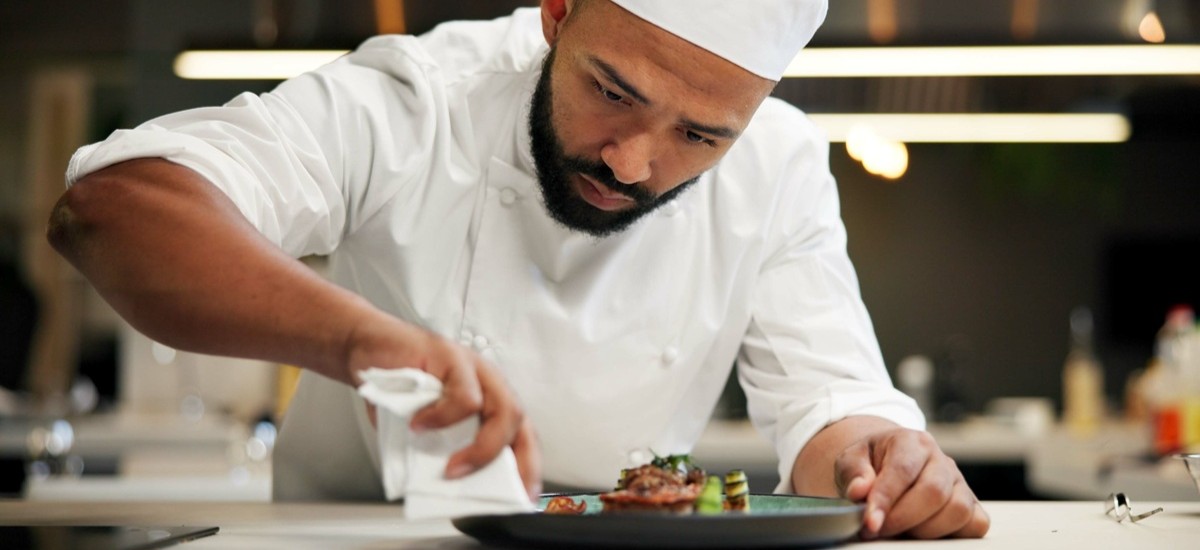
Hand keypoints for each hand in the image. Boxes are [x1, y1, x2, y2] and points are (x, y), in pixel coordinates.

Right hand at [346, 314, 541, 500]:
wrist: (365, 347)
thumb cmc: (396, 386)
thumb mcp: (423, 428)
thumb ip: (440, 448)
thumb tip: (449, 486)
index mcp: (488, 400)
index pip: (522, 434)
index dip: (528, 466)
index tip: (524, 497)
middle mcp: (488, 383)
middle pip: (519, 423)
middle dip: (514, 463)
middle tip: (489, 492)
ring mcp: (473, 368)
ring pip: (503, 410)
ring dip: (480, 448)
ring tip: (451, 469)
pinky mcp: (453, 357)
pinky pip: (465, 396)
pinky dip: (443, 418)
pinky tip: (419, 427)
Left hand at [834, 428, 988, 538]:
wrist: (886, 464)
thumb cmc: (870, 464)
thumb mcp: (851, 461)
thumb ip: (853, 472)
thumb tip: (859, 491)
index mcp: (911, 441)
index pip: (903, 470)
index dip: (886, 499)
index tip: (870, 523)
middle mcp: (940, 459)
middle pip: (934, 492)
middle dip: (903, 518)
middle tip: (878, 530)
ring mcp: (959, 481)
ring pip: (958, 510)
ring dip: (925, 529)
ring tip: (900, 529)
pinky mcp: (972, 503)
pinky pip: (976, 523)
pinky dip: (953, 533)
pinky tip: (924, 530)